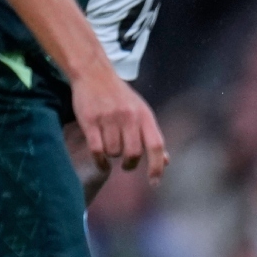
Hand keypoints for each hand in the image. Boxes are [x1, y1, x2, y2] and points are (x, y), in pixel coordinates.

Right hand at [70, 61, 167, 181]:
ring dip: (112, 157)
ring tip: (111, 148)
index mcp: (145, 116)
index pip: (156, 146)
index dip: (157, 166)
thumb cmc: (121, 97)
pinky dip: (99, 161)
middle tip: (127, 165)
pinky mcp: (90, 120)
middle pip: (134, 153)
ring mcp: (109, 118)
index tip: (154, 183)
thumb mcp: (142, 112)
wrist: (94, 74)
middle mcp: (129, 117)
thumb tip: (166, 161)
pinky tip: (101, 161)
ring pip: (114, 152)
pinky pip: (96, 150)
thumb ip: (152, 136)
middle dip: (130, 164)